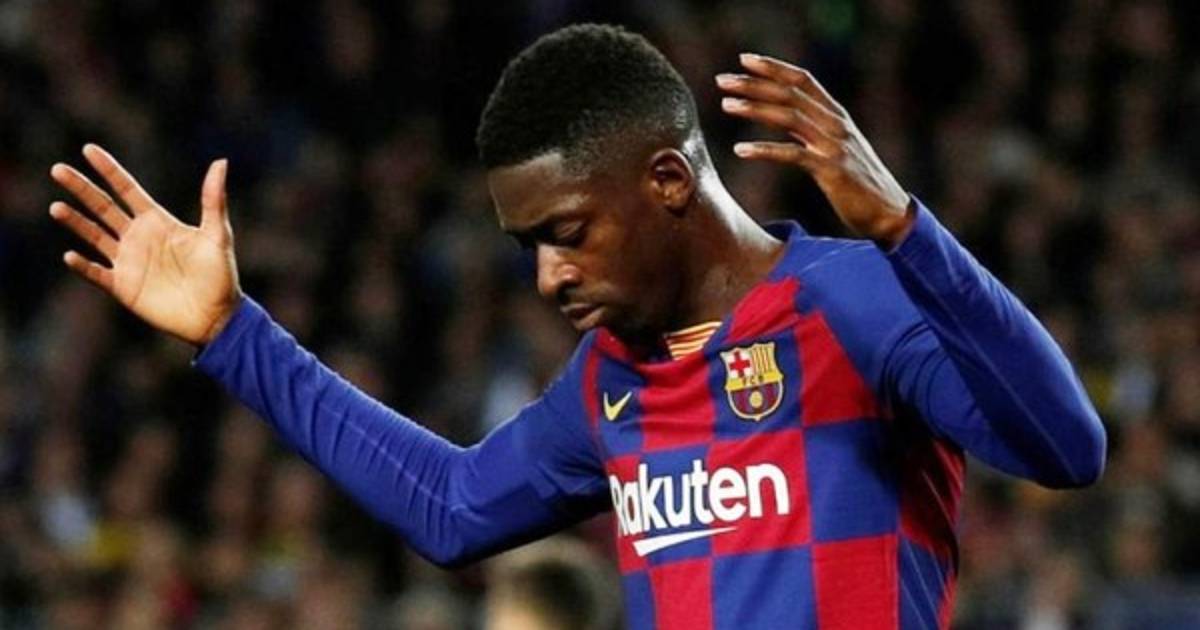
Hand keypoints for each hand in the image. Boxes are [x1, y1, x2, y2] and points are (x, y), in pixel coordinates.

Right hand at [49, 144, 241, 345]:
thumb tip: (221, 162)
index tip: (89, 149)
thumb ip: (214, 200)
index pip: (126, 190)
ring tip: (56, 207)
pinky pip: (97, 273)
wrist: (216, 316)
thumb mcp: (218, 234)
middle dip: (81, 189)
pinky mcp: (124, 287)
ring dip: (76, 222)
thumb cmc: (220, 275)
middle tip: (57, 169)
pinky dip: (83, 265)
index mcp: (157, 221)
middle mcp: (138, 237)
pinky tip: (70, 255)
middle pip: (103, 207)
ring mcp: (128, 262)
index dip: (109, 170)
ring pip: (94, 236)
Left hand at [716, 54, 913, 247]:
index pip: (803, 80)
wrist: (889, 212)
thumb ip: (812, 129)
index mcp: (837, 115)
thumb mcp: (836, 148)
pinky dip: (764, 150)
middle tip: (722, 80)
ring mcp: (834, 146)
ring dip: (755, 108)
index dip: (774, 67)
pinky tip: (740, 149)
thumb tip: (784, 115)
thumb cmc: (859, 183)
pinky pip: (792, 155)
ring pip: (789, 117)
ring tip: (726, 104)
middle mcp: (836, 124)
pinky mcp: (831, 170)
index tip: (744, 59)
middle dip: (754, 84)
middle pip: (790, 94)